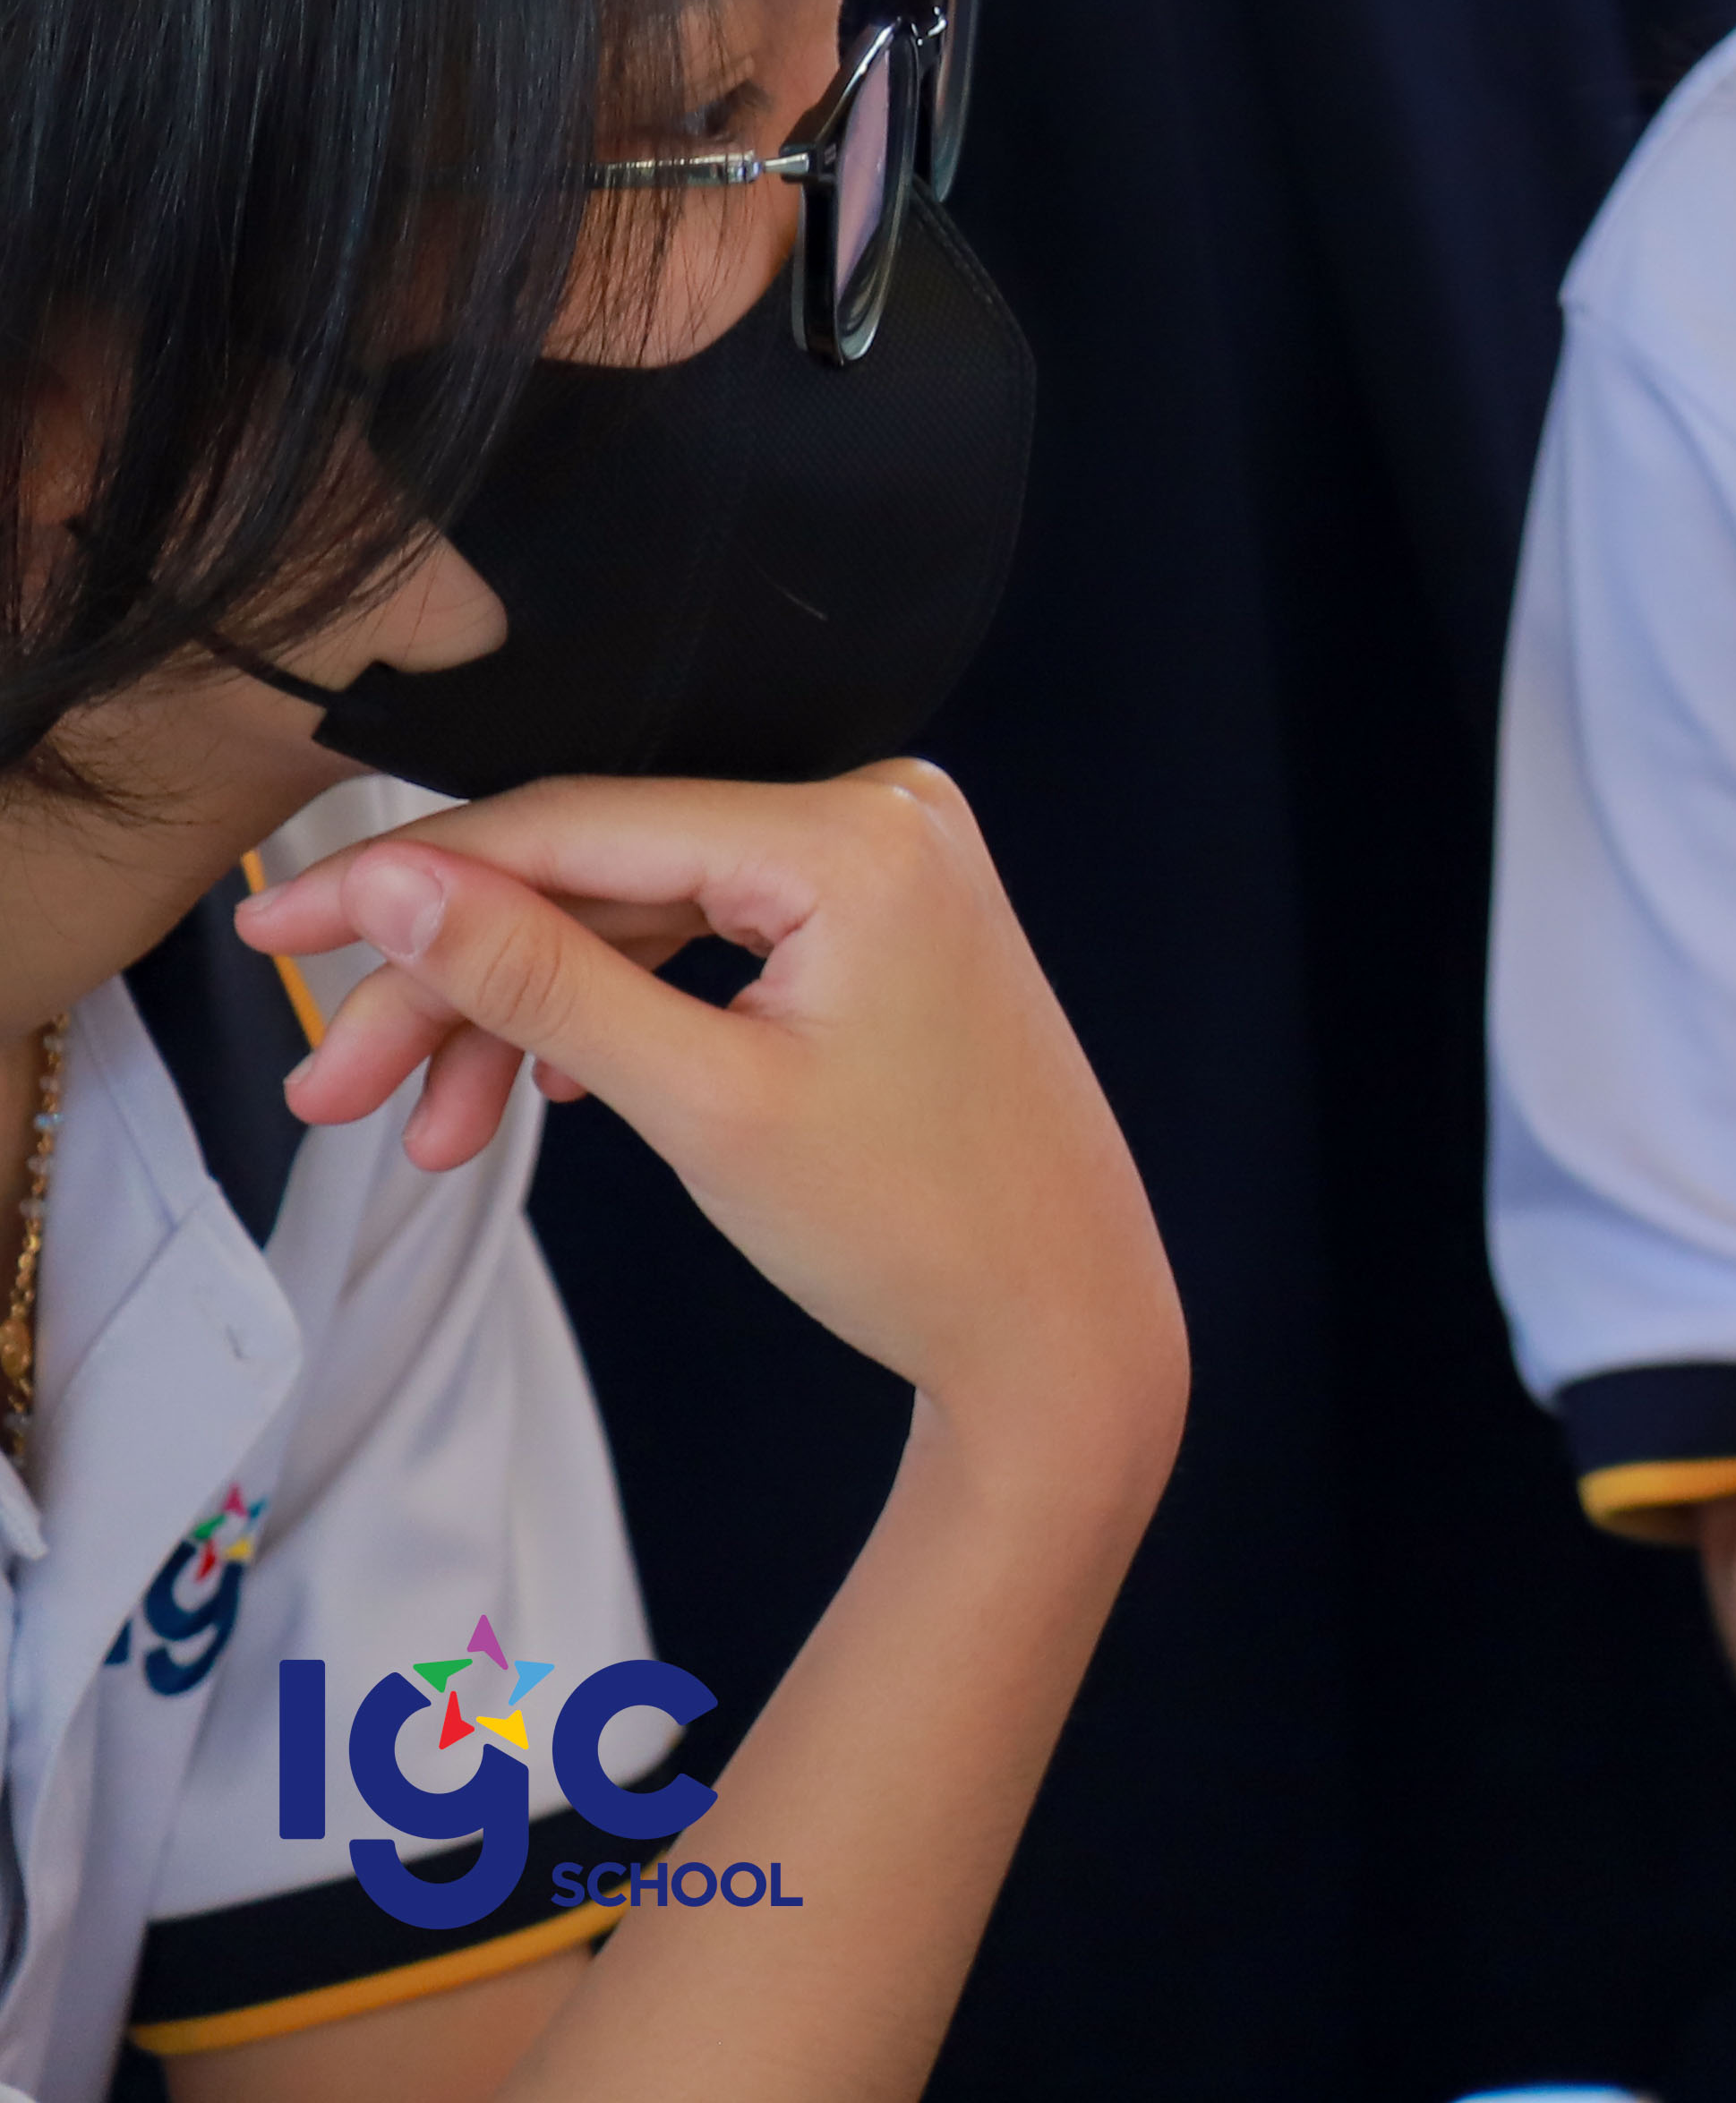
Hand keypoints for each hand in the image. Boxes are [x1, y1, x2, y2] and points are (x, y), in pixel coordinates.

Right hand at [240, 765, 1184, 1499]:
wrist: (1056, 1323)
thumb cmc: (913, 1228)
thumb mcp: (696, 1100)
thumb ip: (535, 977)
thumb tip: (392, 879)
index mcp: (854, 835)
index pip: (574, 825)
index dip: (403, 880)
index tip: (275, 929)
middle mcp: (881, 816)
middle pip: (596, 874)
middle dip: (451, 985)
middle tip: (331, 1090)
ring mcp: (887, 867)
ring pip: (636, 916)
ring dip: (517, 1017)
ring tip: (419, 1133)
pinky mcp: (879, 922)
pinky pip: (706, 942)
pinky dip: (611, 1019)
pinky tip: (533, 1095)